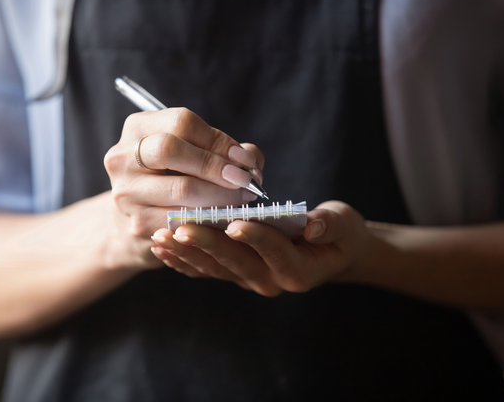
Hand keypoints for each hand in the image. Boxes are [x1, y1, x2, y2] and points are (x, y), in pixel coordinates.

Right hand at [103, 108, 264, 268]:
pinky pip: (181, 219)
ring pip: (181, 188)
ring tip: (242, 199)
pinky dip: (209, 218)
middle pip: (171, 149)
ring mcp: (126, 191)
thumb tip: (252, 160)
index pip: (181, 123)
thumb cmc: (170, 180)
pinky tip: (224, 218)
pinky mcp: (136, 223)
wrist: (132, 221)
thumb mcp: (189, 155)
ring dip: (220, 195)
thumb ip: (224, 151)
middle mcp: (123, 156)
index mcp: (138, 128)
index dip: (219, 140)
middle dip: (215, 165)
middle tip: (244, 180)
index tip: (244, 159)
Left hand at [149, 201, 369, 295]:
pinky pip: (205, 270)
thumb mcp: (344, 226)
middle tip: (180, 227)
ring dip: (186, 253)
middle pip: (236, 262)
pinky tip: (160, 248)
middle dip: (206, 244)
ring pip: (214, 268)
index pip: (274, 252)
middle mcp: (271, 282)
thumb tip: (314, 224)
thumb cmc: (339, 234)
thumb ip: (331, 225)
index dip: (256, 237)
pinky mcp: (234, 275)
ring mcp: (249, 281)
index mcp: (298, 270)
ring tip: (161, 235)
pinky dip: (182, 260)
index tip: (235, 222)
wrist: (331, 253)